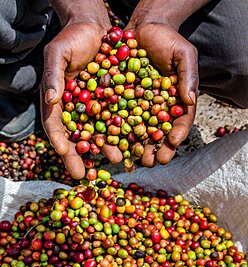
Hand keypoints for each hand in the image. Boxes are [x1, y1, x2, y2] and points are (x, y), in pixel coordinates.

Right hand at [41, 23, 121, 178]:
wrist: (96, 30)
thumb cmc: (71, 40)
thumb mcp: (57, 54)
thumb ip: (53, 75)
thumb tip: (51, 99)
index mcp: (58, 102)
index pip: (55, 124)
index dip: (58, 139)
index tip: (63, 152)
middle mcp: (76, 110)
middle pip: (76, 136)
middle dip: (79, 156)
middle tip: (82, 175)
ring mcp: (95, 109)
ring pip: (99, 132)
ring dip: (106, 148)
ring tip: (114, 161)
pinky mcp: (113, 103)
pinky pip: (118, 120)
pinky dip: (124, 132)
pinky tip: (132, 143)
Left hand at [125, 22, 197, 166]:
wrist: (142, 29)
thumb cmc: (167, 40)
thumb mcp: (184, 55)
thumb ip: (188, 76)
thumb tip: (190, 100)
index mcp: (176, 102)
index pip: (180, 121)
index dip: (177, 133)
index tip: (173, 143)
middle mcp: (157, 109)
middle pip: (158, 132)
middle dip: (156, 148)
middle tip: (153, 161)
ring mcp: (138, 107)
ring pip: (138, 131)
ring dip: (136, 147)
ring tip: (134, 160)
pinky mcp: (120, 102)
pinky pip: (118, 118)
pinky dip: (116, 132)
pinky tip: (113, 144)